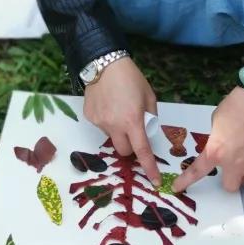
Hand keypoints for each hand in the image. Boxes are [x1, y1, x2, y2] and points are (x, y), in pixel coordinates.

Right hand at [83, 56, 160, 184]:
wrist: (104, 63)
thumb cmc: (131, 78)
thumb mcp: (149, 97)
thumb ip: (150, 117)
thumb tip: (147, 131)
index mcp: (132, 120)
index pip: (142, 151)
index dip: (149, 168)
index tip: (154, 181)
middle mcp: (114, 125)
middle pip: (123, 151)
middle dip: (131, 147)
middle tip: (133, 131)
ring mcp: (99, 121)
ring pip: (112, 137)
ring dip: (118, 130)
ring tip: (118, 108)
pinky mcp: (89, 116)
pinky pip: (101, 126)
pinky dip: (107, 120)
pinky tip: (108, 104)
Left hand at [171, 86, 243, 193]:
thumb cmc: (235, 105)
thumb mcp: (216, 121)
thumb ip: (216, 137)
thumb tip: (221, 143)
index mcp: (216, 152)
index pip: (197, 172)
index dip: (186, 181)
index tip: (177, 187)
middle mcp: (236, 164)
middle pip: (231, 187)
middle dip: (230, 178)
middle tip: (231, 166)